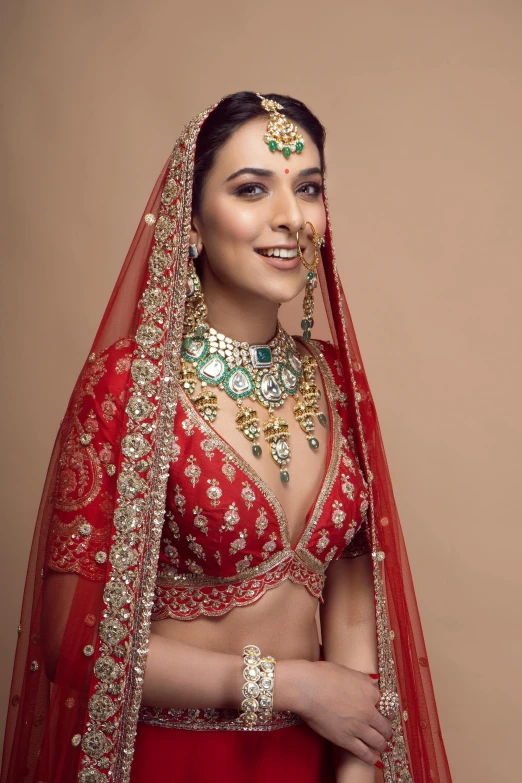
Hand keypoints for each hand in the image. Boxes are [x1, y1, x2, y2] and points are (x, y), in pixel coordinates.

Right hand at [277, 660, 391, 766]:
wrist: (306, 688)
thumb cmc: (323, 675)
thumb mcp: (347, 671)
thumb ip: (363, 679)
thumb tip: (374, 682)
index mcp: (370, 691)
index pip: (385, 704)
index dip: (384, 710)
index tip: (382, 713)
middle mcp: (368, 710)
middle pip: (386, 726)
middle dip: (386, 730)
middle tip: (384, 732)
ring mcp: (358, 727)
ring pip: (378, 742)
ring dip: (381, 745)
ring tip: (381, 746)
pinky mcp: (346, 740)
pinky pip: (364, 753)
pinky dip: (371, 758)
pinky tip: (374, 759)